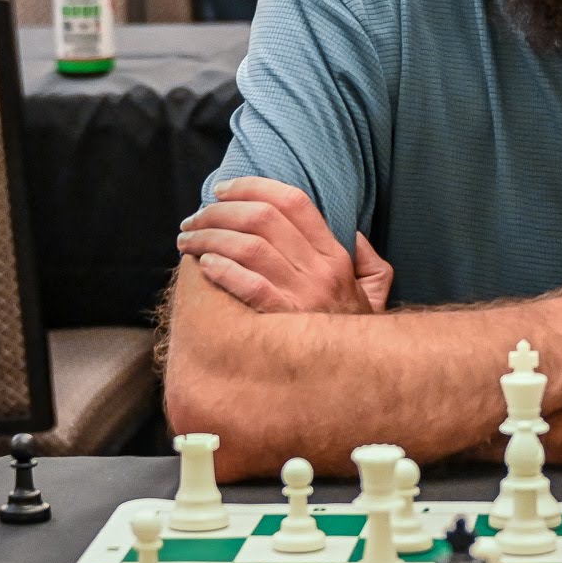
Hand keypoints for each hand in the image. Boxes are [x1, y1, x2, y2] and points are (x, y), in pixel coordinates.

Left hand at [177, 177, 392, 313]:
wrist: (360, 375)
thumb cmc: (355, 331)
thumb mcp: (374, 289)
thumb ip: (368, 259)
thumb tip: (354, 235)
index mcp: (335, 255)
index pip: (293, 202)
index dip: (252, 187)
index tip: (221, 190)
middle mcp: (320, 270)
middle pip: (262, 219)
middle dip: (219, 212)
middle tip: (193, 219)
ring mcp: (302, 296)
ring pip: (249, 247)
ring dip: (210, 238)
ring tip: (187, 240)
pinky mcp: (283, 321)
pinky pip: (249, 286)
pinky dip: (223, 271)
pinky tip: (204, 266)